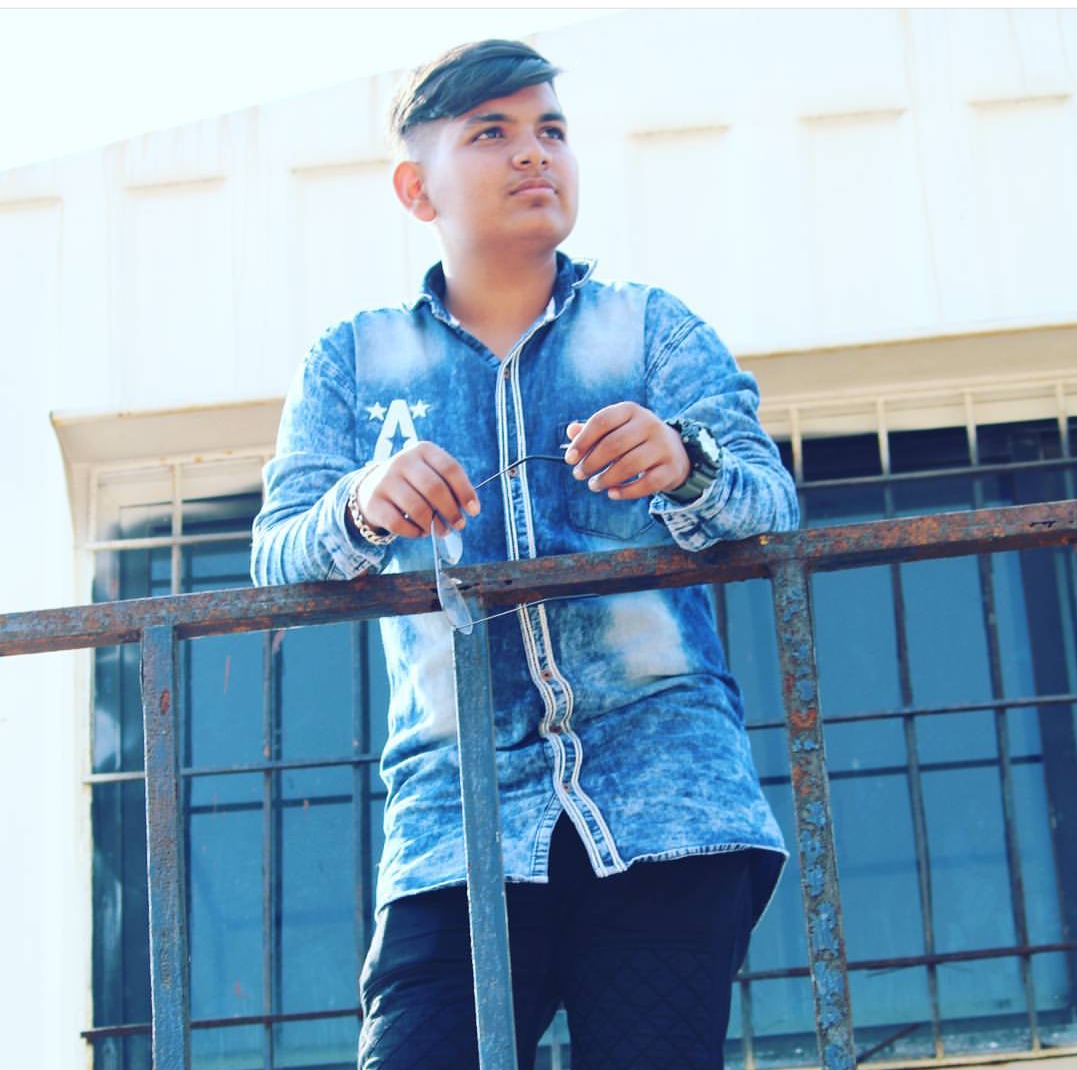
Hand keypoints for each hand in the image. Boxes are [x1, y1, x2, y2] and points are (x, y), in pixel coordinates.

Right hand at [355, 442, 478, 537]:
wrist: (373, 487)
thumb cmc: (414, 483)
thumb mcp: (432, 475)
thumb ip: (451, 488)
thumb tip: (469, 510)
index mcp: (423, 450)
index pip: (450, 468)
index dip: (465, 491)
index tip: (474, 511)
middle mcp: (402, 461)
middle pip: (434, 488)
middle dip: (451, 511)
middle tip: (459, 525)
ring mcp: (385, 481)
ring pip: (417, 508)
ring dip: (433, 525)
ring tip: (440, 530)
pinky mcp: (374, 502)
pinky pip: (399, 523)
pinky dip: (415, 532)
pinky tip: (420, 532)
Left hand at [562, 402, 690, 500]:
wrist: (675, 450)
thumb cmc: (634, 440)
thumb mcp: (615, 429)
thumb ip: (592, 431)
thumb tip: (571, 431)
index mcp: (631, 410)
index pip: (602, 421)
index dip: (582, 441)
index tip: (569, 459)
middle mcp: (649, 424)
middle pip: (614, 444)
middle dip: (591, 463)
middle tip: (579, 475)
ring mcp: (663, 446)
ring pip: (629, 465)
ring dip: (606, 478)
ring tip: (594, 485)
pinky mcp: (671, 468)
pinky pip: (646, 484)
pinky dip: (626, 491)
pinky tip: (612, 493)